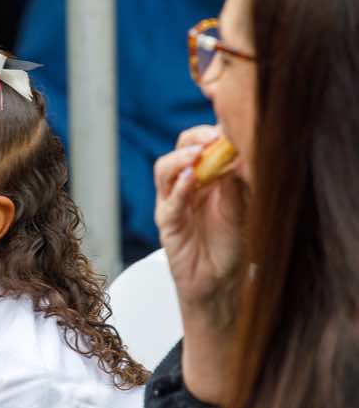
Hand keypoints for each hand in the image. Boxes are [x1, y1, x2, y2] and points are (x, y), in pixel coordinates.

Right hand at [154, 125, 247, 314]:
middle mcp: (185, 185)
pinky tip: (189, 179)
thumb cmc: (232, 244)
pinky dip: (178, 189)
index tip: (229, 125)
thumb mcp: (242, 207)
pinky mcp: (167, 225)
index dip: (210, 132)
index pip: (201, 144)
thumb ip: (237, 183)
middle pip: (179, 150)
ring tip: (196, 155)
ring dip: (180, 160)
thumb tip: (241, 152)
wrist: (221, 282)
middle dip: (194, 140)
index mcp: (206, 176)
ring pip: (165, 171)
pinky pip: (169, 203)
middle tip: (212, 137)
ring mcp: (173, 203)